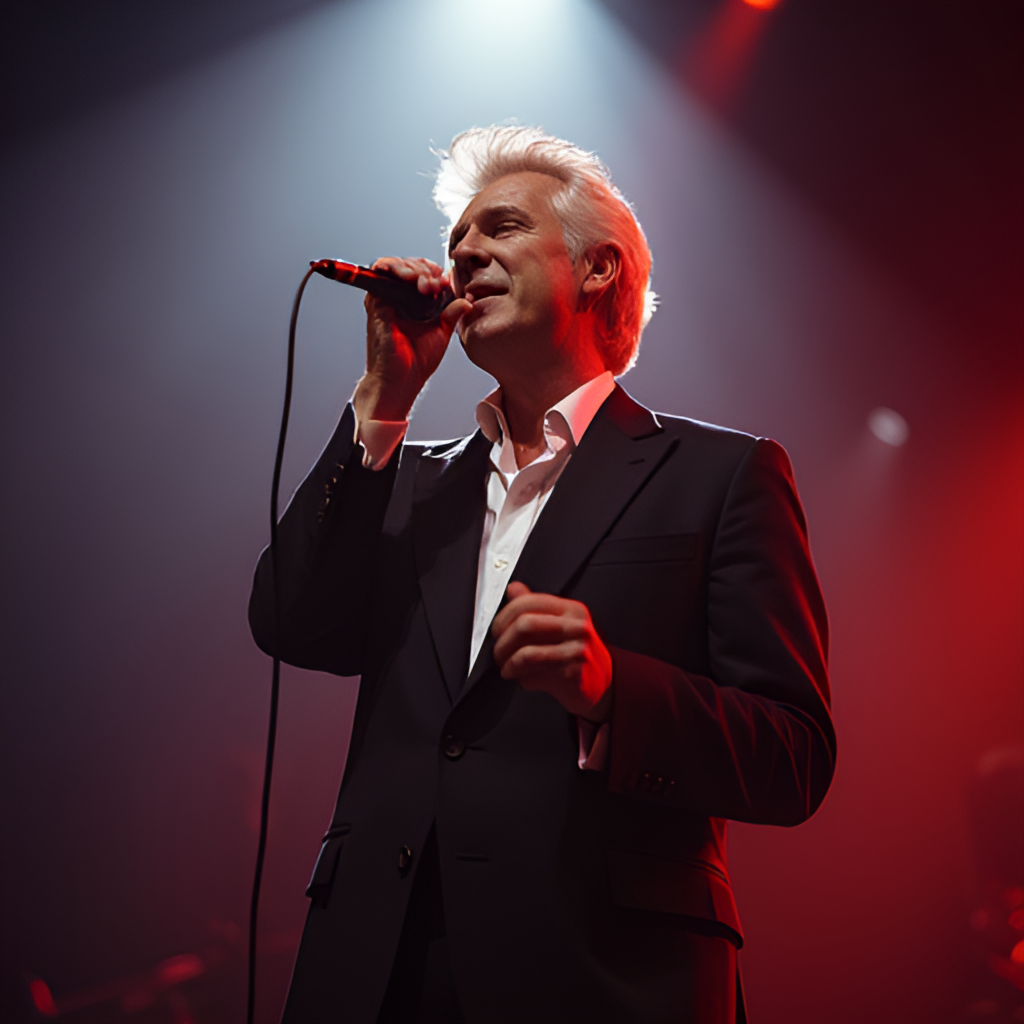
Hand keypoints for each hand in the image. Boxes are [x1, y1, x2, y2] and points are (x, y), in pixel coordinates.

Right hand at [353, 257, 471, 421]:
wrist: (401, 380)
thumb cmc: (417, 362)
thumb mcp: (442, 332)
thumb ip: (452, 313)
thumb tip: (467, 299)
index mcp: (412, 304)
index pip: (421, 274)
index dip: (434, 272)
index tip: (445, 281)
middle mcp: (397, 298)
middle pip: (409, 265)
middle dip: (425, 269)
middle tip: (436, 284)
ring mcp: (385, 298)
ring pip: (396, 265)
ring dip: (413, 267)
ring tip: (425, 282)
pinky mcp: (376, 301)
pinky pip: (380, 271)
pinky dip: (397, 268)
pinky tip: (412, 279)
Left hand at [491, 582, 612, 721]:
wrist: (603, 682)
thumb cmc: (578, 651)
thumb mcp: (560, 623)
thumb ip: (536, 606)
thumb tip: (514, 588)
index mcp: (571, 609)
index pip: (528, 602)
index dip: (504, 616)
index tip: (496, 630)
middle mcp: (576, 626)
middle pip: (525, 625)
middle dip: (502, 642)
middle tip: (498, 652)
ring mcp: (577, 650)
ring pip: (527, 653)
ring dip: (508, 663)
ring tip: (506, 668)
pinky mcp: (573, 674)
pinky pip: (535, 675)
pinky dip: (522, 679)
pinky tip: (523, 679)